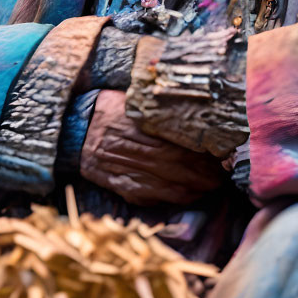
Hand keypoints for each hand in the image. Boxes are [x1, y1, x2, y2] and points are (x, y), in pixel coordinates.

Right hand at [79, 89, 225, 205]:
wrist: (74, 129)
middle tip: (224, 173)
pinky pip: (151, 196)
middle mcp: (130, 150)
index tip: (219, 152)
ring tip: (213, 185)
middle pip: (175, 164)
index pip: (175, 142)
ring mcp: (125, 171)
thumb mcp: (131, 99)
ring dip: (194, 187)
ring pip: (166, 184)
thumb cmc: (108, 108)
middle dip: (203, 172)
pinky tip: (190, 194)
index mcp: (134, 126)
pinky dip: (173, 197)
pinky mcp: (120, 185)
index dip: (200, 151)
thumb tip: (190, 109)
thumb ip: (156, 108)